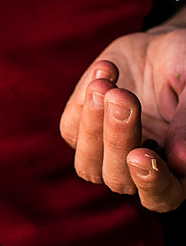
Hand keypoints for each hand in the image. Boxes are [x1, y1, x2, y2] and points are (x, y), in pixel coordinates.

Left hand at [59, 20, 185, 210]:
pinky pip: (71, 129)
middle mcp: (138, 170)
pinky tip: (109, 69)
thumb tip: (181, 160)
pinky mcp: (81, 131)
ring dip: (93, 127)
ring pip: (88, 166)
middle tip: (123, 98)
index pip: (163, 196)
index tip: (141, 155)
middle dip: (117, 140)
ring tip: (105, 87)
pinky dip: (84, 100)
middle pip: (118, 180)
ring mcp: (106, 154)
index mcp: (176, 170)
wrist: (161, 48)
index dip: (151, 183)